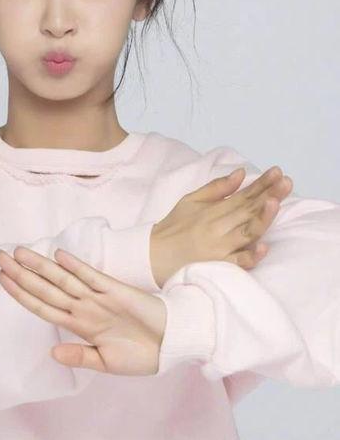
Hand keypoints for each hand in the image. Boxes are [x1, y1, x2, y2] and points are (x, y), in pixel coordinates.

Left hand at [0, 246, 166, 375]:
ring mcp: (98, 298)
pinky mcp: (116, 291)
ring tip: (19, 252)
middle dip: (22, 274)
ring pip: (63, 280)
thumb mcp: (107, 363)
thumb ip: (81, 357)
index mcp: (80, 326)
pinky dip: (77, 267)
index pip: (43, 307)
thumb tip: (51, 353)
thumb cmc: (141, 355)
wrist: (171, 344)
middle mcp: (84, 309)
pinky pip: (93, 277)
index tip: (2, 280)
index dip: (22, 294)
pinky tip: (60, 256)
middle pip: (46, 289)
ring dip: (41, 266)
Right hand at [150, 165, 293, 286]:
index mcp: (213, 211)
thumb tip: (241, 173)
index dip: (261, 183)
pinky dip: (249, 256)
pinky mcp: (217, 267)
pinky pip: (236, 263)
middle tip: (287, 182)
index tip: (277, 172)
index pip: (242, 195)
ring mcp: (219, 248)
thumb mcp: (191, 201)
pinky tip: (263, 248)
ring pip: (245, 232)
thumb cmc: (174, 228)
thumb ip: (217, 188)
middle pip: (247, 210)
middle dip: (269, 195)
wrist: (153, 255)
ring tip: (275, 203)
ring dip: (261, 218)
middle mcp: (217, 227)